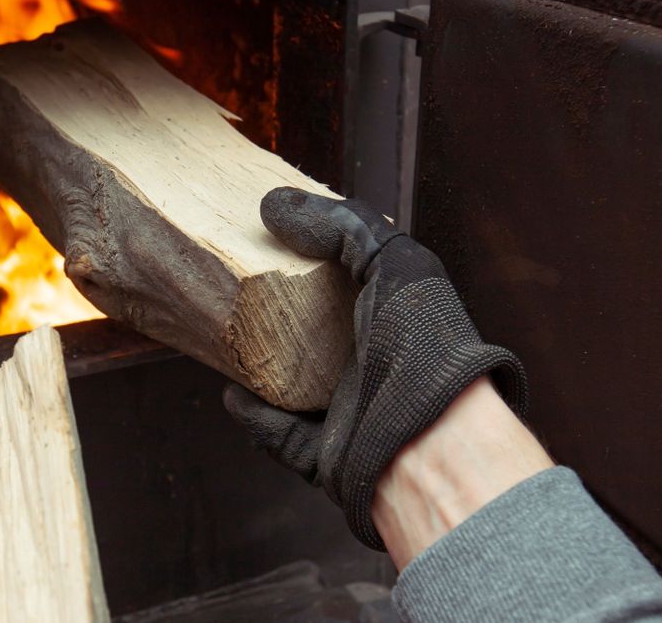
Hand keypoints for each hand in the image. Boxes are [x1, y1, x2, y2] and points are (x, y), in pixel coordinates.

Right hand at [223, 187, 528, 549]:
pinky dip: (255, 418)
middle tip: (245, 292)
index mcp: (398, 321)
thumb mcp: (394, 262)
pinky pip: (281, 436)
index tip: (277, 245)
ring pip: (298, 390)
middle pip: (322, 339)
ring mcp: (353, 415)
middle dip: (286, 320)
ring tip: (232, 341)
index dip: (321, 266)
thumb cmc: (426, 348)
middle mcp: (378, 367)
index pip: (357, 287)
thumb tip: (277, 206)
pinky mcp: (328, 456)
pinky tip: (234, 394)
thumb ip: (344, 227)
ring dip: (265, 370)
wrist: (429, 439)